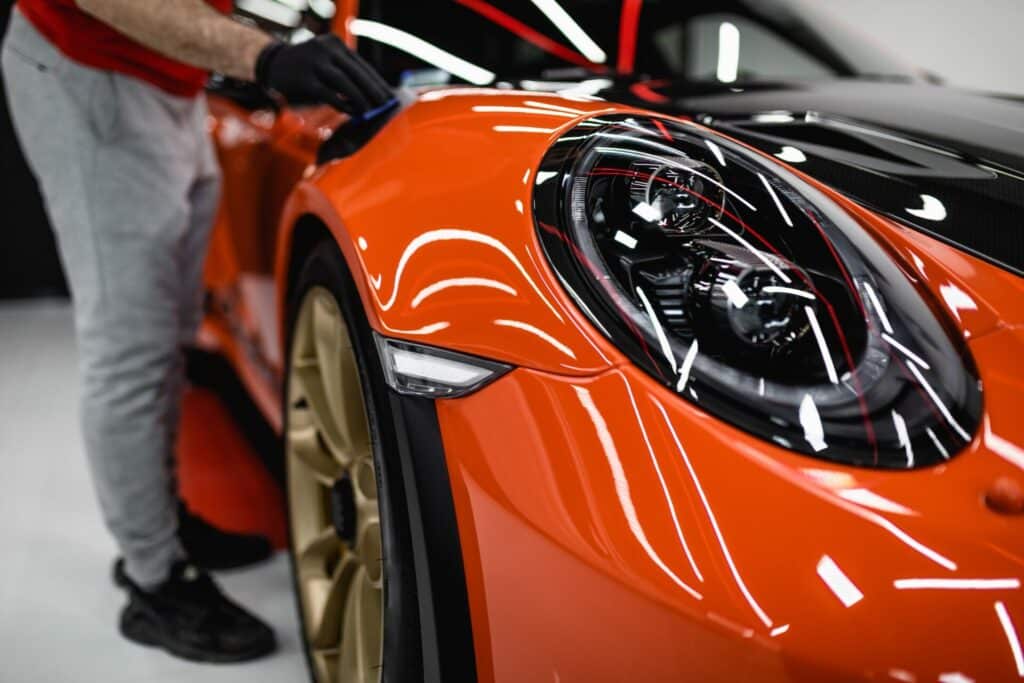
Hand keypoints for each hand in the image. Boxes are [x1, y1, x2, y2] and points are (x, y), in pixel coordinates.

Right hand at [254, 34, 391, 113]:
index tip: (389, 95)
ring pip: (344, 82)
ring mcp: (315, 63)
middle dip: (373, 90)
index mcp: (335, 44)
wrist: (272, 65)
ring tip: (371, 111)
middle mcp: (326, 49)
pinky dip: (343, 104)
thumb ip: (346, 75)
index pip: (362, 65)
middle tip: (386, 105)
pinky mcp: (305, 79)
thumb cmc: (306, 69)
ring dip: (360, 98)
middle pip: (356, 72)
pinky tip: (353, 112)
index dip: (377, 81)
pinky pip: (329, 94)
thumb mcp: (327, 64)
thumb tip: (371, 96)